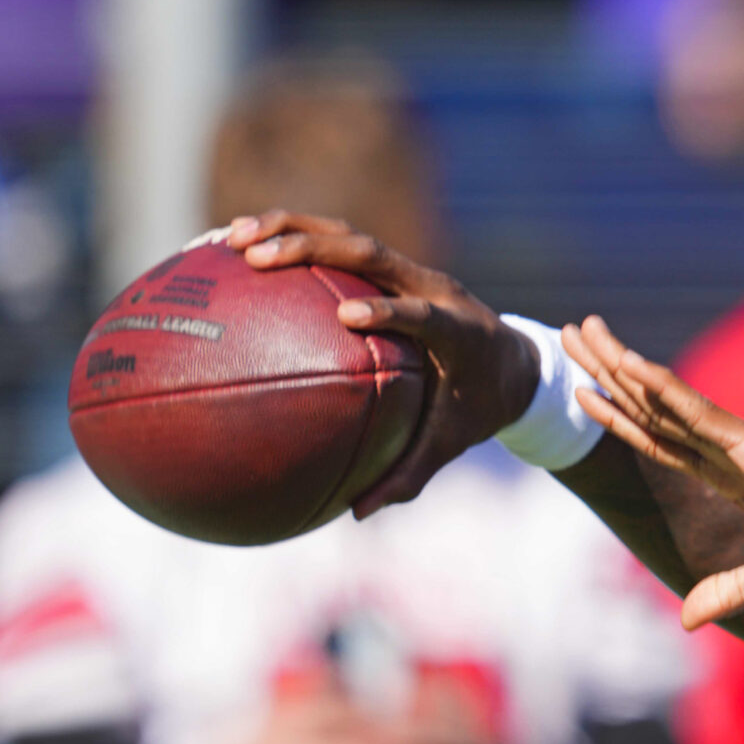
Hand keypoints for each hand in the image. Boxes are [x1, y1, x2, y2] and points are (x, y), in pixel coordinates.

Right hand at [227, 210, 540, 515]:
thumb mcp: (453, 441)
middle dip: (314, 248)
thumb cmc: (479, 406)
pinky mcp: (391, 266)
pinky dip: (292, 238)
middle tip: (256, 258)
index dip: (390, 309)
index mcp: (457, 329)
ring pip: (350, 236)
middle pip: (373, 253)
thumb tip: (358, 514)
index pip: (423, 312)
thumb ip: (411, 474)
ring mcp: (409, 271)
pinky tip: (235, 248)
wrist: (512, 360)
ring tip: (232, 239)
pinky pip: (338, 245)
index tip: (349, 314)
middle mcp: (432, 287)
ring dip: (292, 229)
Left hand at [563, 316, 743, 628]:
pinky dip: (664, 391)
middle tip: (567, 331)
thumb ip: (728, 592)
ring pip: (663, 399)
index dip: (617, 415)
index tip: (582, 390)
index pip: (658, 440)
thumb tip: (686, 621)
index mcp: (728, 472)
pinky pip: (699, 414)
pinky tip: (632, 368)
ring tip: (580, 330)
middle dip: (605, 369)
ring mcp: (735, 439)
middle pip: (648, 406)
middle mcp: (724, 447)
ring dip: (618, 365)